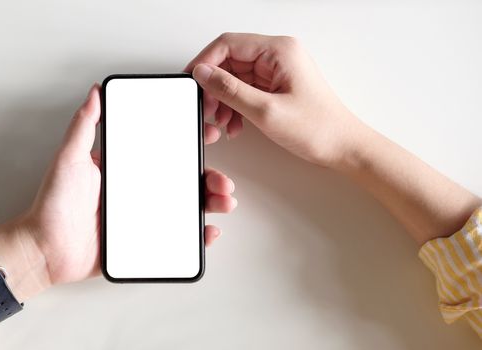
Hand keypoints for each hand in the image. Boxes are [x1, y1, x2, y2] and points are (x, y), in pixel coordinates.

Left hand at [13, 84, 236, 286]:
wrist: (44, 251)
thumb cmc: (53, 204)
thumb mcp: (69, 159)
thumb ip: (84, 126)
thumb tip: (95, 92)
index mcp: (125, 169)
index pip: (163, 152)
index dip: (189, 143)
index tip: (209, 133)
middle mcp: (137, 191)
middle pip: (182, 180)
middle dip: (209, 177)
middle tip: (222, 179)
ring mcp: (142, 217)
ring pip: (185, 207)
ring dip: (210, 203)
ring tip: (223, 202)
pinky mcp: (143, 243)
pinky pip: (177, 238)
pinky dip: (197, 235)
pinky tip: (209, 231)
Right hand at [186, 32, 368, 168]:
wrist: (343, 147)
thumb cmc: (318, 128)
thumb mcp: (265, 111)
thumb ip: (230, 90)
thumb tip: (203, 73)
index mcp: (279, 51)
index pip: (228, 44)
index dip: (205, 62)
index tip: (193, 81)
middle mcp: (278, 56)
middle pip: (230, 61)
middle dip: (214, 87)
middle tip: (208, 109)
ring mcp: (277, 71)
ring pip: (235, 78)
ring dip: (224, 100)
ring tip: (222, 122)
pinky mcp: (277, 86)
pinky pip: (245, 90)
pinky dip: (235, 106)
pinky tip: (234, 124)